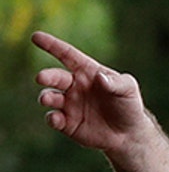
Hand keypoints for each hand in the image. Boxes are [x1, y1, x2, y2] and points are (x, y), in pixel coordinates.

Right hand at [32, 31, 155, 154]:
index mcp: (87, 72)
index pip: (67, 55)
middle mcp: (74, 86)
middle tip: (41, 78)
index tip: (36, 37)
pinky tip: (56, 119)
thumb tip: (100, 77)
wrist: (129, 134)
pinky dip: (52, 118)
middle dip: (47, 76)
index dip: (52, 45)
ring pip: (50, 97)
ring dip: (46, 97)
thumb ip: (116, 83)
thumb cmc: (129, 106)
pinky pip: (53, 118)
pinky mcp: (67, 123)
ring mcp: (69, 104)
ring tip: (48, 99)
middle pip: (55, 77)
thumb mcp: (129, 90)